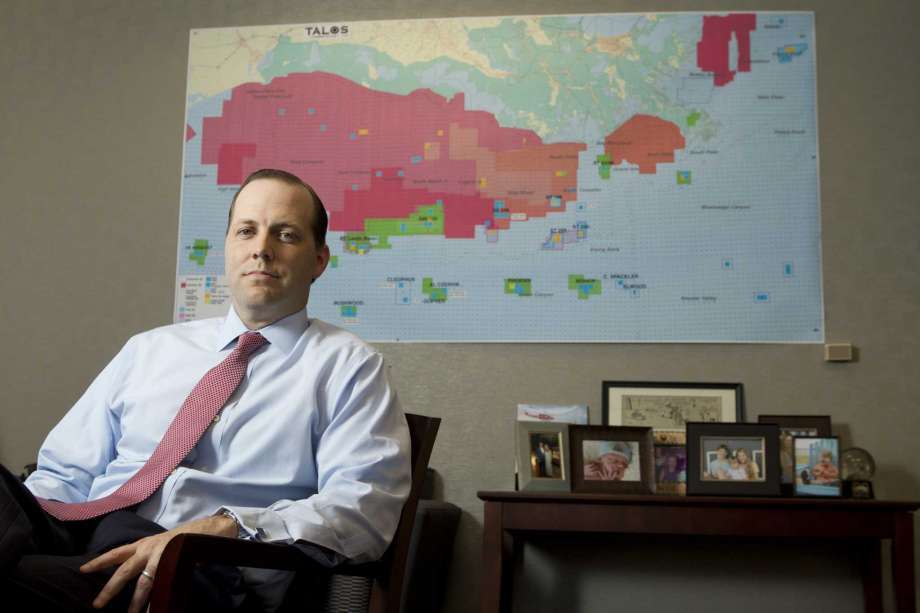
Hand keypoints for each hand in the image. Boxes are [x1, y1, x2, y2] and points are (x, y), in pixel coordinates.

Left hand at [79, 514, 237, 611]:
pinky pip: (163, 583)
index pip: (117, 552)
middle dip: (110, 589)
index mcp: (145, 544)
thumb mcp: (163, 544)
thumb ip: (152, 557)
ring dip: (137, 601)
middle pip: (124, 571)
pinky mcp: (175, 562)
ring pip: (144, 582)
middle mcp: (150, 548)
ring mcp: (162, 555)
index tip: (82, 569)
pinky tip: (155, 608)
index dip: (99, 561)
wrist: (211, 528)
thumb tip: (145, 574)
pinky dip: (158, 598)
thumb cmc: (186, 537)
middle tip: (97, 604)